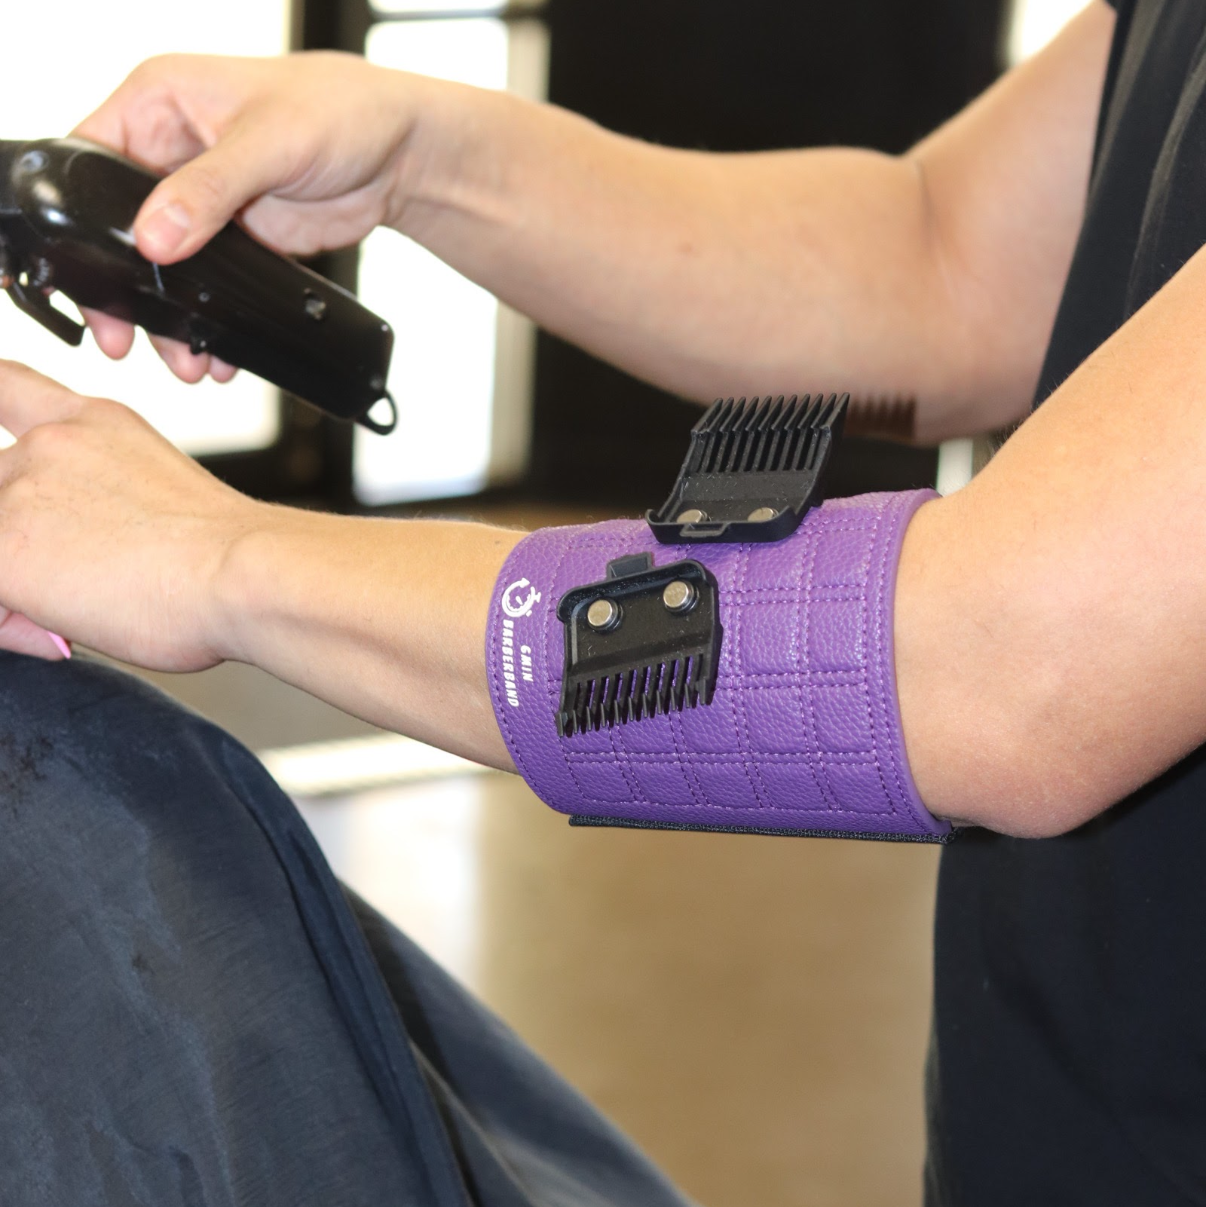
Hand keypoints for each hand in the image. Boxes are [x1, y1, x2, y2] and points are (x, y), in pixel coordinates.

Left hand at [0, 361, 260, 669]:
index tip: (16, 456)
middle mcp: (49, 445)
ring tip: (78, 613)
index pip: (8, 386)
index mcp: (94, 425)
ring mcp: (18, 491)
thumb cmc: (227, 556)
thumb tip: (80, 557)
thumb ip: (108, 504)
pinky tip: (64, 630)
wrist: (241, 574)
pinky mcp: (2, 548)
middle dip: (20, 543)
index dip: (0, 413)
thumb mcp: (162, 500)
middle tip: (75, 587)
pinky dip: (13, 624)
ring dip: (18, 589)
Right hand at [72, 52, 427, 381]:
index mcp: (158, 102)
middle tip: (126, 336)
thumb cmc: (340, 111)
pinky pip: (206, 283)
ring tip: (182, 357)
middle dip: (126, 286)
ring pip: (163, 263)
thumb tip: (153, 236)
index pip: (91, 158)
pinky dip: (208, 318)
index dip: (80, 216)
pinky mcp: (234, 235)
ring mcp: (202, 197)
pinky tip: (214, 348)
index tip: (89, 276)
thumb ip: (208, 189)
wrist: (400, 152)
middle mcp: (171, 149)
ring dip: (170, 315)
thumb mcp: (268, 143)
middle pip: (119, 224)